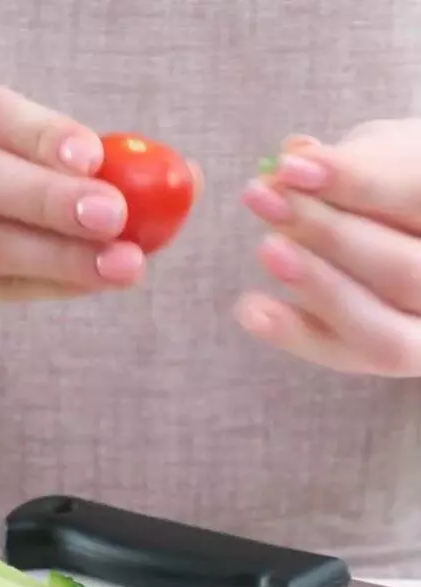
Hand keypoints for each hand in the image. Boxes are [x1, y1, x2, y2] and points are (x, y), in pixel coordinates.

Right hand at [0, 66, 146, 332]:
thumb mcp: (24, 148)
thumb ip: (88, 158)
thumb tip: (190, 176)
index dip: (38, 135)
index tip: (93, 157)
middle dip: (50, 200)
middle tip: (115, 217)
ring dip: (59, 257)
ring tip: (124, 265)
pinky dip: (46, 285)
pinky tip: (91, 282)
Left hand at [236, 122, 420, 376]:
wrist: (414, 238)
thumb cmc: (401, 189)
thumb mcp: (390, 158)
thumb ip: (355, 162)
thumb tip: (296, 157)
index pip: (419, 199)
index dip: (358, 183)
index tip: (291, 166)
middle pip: (406, 272)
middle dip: (328, 235)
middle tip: (265, 199)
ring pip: (384, 333)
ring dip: (315, 287)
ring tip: (266, 248)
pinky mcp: (392, 359)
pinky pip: (346, 357)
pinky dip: (295, 334)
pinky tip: (252, 309)